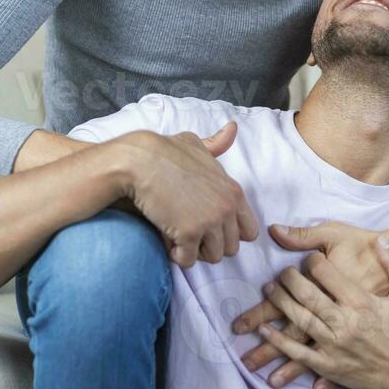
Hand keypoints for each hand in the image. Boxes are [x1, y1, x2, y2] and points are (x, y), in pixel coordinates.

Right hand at [112, 122, 259, 266]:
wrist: (139, 161)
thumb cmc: (164, 151)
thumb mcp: (195, 145)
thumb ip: (216, 144)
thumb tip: (232, 128)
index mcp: (234, 192)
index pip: (249, 231)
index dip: (228, 233)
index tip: (209, 227)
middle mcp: (227, 208)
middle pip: (231, 248)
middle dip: (211, 245)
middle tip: (190, 234)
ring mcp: (210, 222)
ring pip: (212, 257)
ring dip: (194, 251)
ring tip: (178, 237)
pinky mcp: (189, 234)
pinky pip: (187, 260)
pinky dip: (176, 256)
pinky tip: (167, 241)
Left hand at [253, 237, 388, 388]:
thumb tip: (382, 239)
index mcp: (361, 301)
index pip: (326, 273)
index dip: (313, 261)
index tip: (309, 257)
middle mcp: (345, 323)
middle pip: (306, 294)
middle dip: (289, 279)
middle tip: (281, 271)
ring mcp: (334, 346)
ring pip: (298, 320)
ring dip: (280, 303)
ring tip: (268, 289)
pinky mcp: (329, 366)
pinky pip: (298, 352)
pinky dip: (278, 341)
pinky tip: (265, 330)